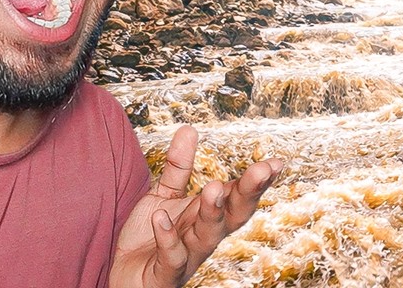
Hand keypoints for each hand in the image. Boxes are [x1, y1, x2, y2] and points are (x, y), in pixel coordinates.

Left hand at [110, 126, 283, 287]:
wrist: (126, 279)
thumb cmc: (149, 239)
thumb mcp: (164, 196)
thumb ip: (179, 167)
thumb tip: (190, 128)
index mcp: (211, 216)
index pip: (240, 196)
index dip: (258, 180)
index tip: (276, 162)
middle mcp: (206, 236)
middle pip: (235, 215)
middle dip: (249, 193)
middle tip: (261, 170)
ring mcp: (188, 256)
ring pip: (208, 236)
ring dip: (213, 212)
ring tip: (214, 186)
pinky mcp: (165, 275)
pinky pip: (171, 257)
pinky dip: (168, 238)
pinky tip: (161, 217)